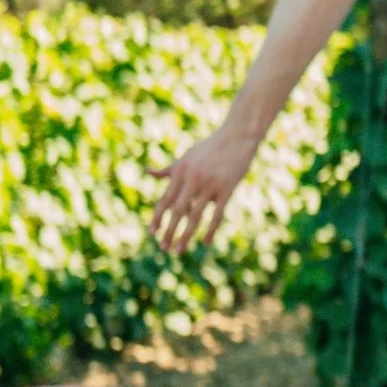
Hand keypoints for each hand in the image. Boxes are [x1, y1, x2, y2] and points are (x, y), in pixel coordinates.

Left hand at [147, 124, 261, 252]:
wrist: (238, 136)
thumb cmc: (211, 146)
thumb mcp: (187, 156)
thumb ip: (169, 169)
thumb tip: (148, 172)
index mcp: (180, 172)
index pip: (164, 199)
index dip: (157, 217)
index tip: (152, 233)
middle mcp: (192, 179)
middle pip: (177, 211)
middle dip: (168, 231)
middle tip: (163, 248)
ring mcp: (210, 185)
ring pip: (195, 216)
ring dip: (185, 235)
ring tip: (179, 250)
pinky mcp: (227, 189)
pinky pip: (217, 215)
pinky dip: (211, 230)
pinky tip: (206, 243)